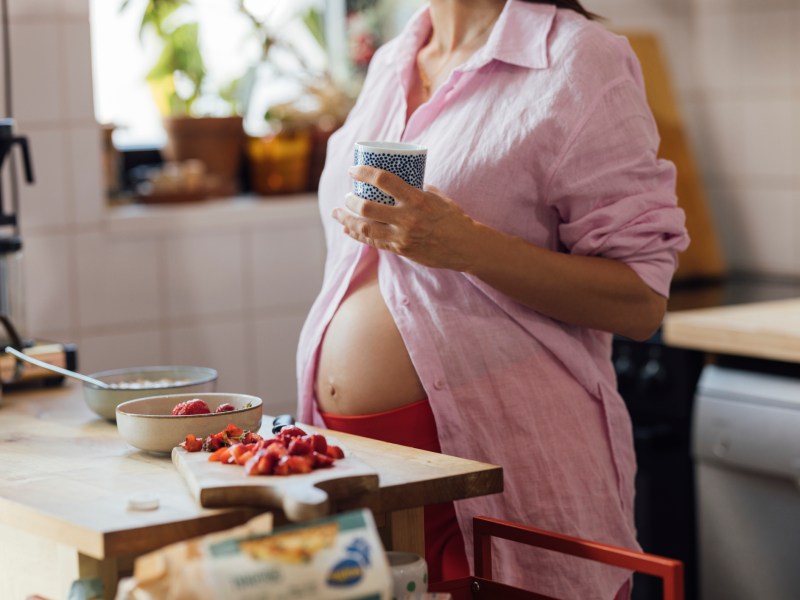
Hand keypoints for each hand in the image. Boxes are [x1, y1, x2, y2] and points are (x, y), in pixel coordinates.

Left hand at [333, 165, 478, 270]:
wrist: (465, 247)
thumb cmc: (454, 218)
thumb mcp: (438, 197)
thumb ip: (418, 189)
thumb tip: (401, 180)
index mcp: (417, 199)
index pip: (384, 180)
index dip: (364, 172)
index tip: (354, 170)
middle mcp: (407, 218)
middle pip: (367, 207)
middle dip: (351, 200)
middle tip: (347, 194)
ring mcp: (402, 237)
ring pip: (364, 228)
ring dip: (347, 219)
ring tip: (338, 212)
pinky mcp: (400, 250)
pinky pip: (373, 242)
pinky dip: (357, 235)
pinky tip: (347, 229)